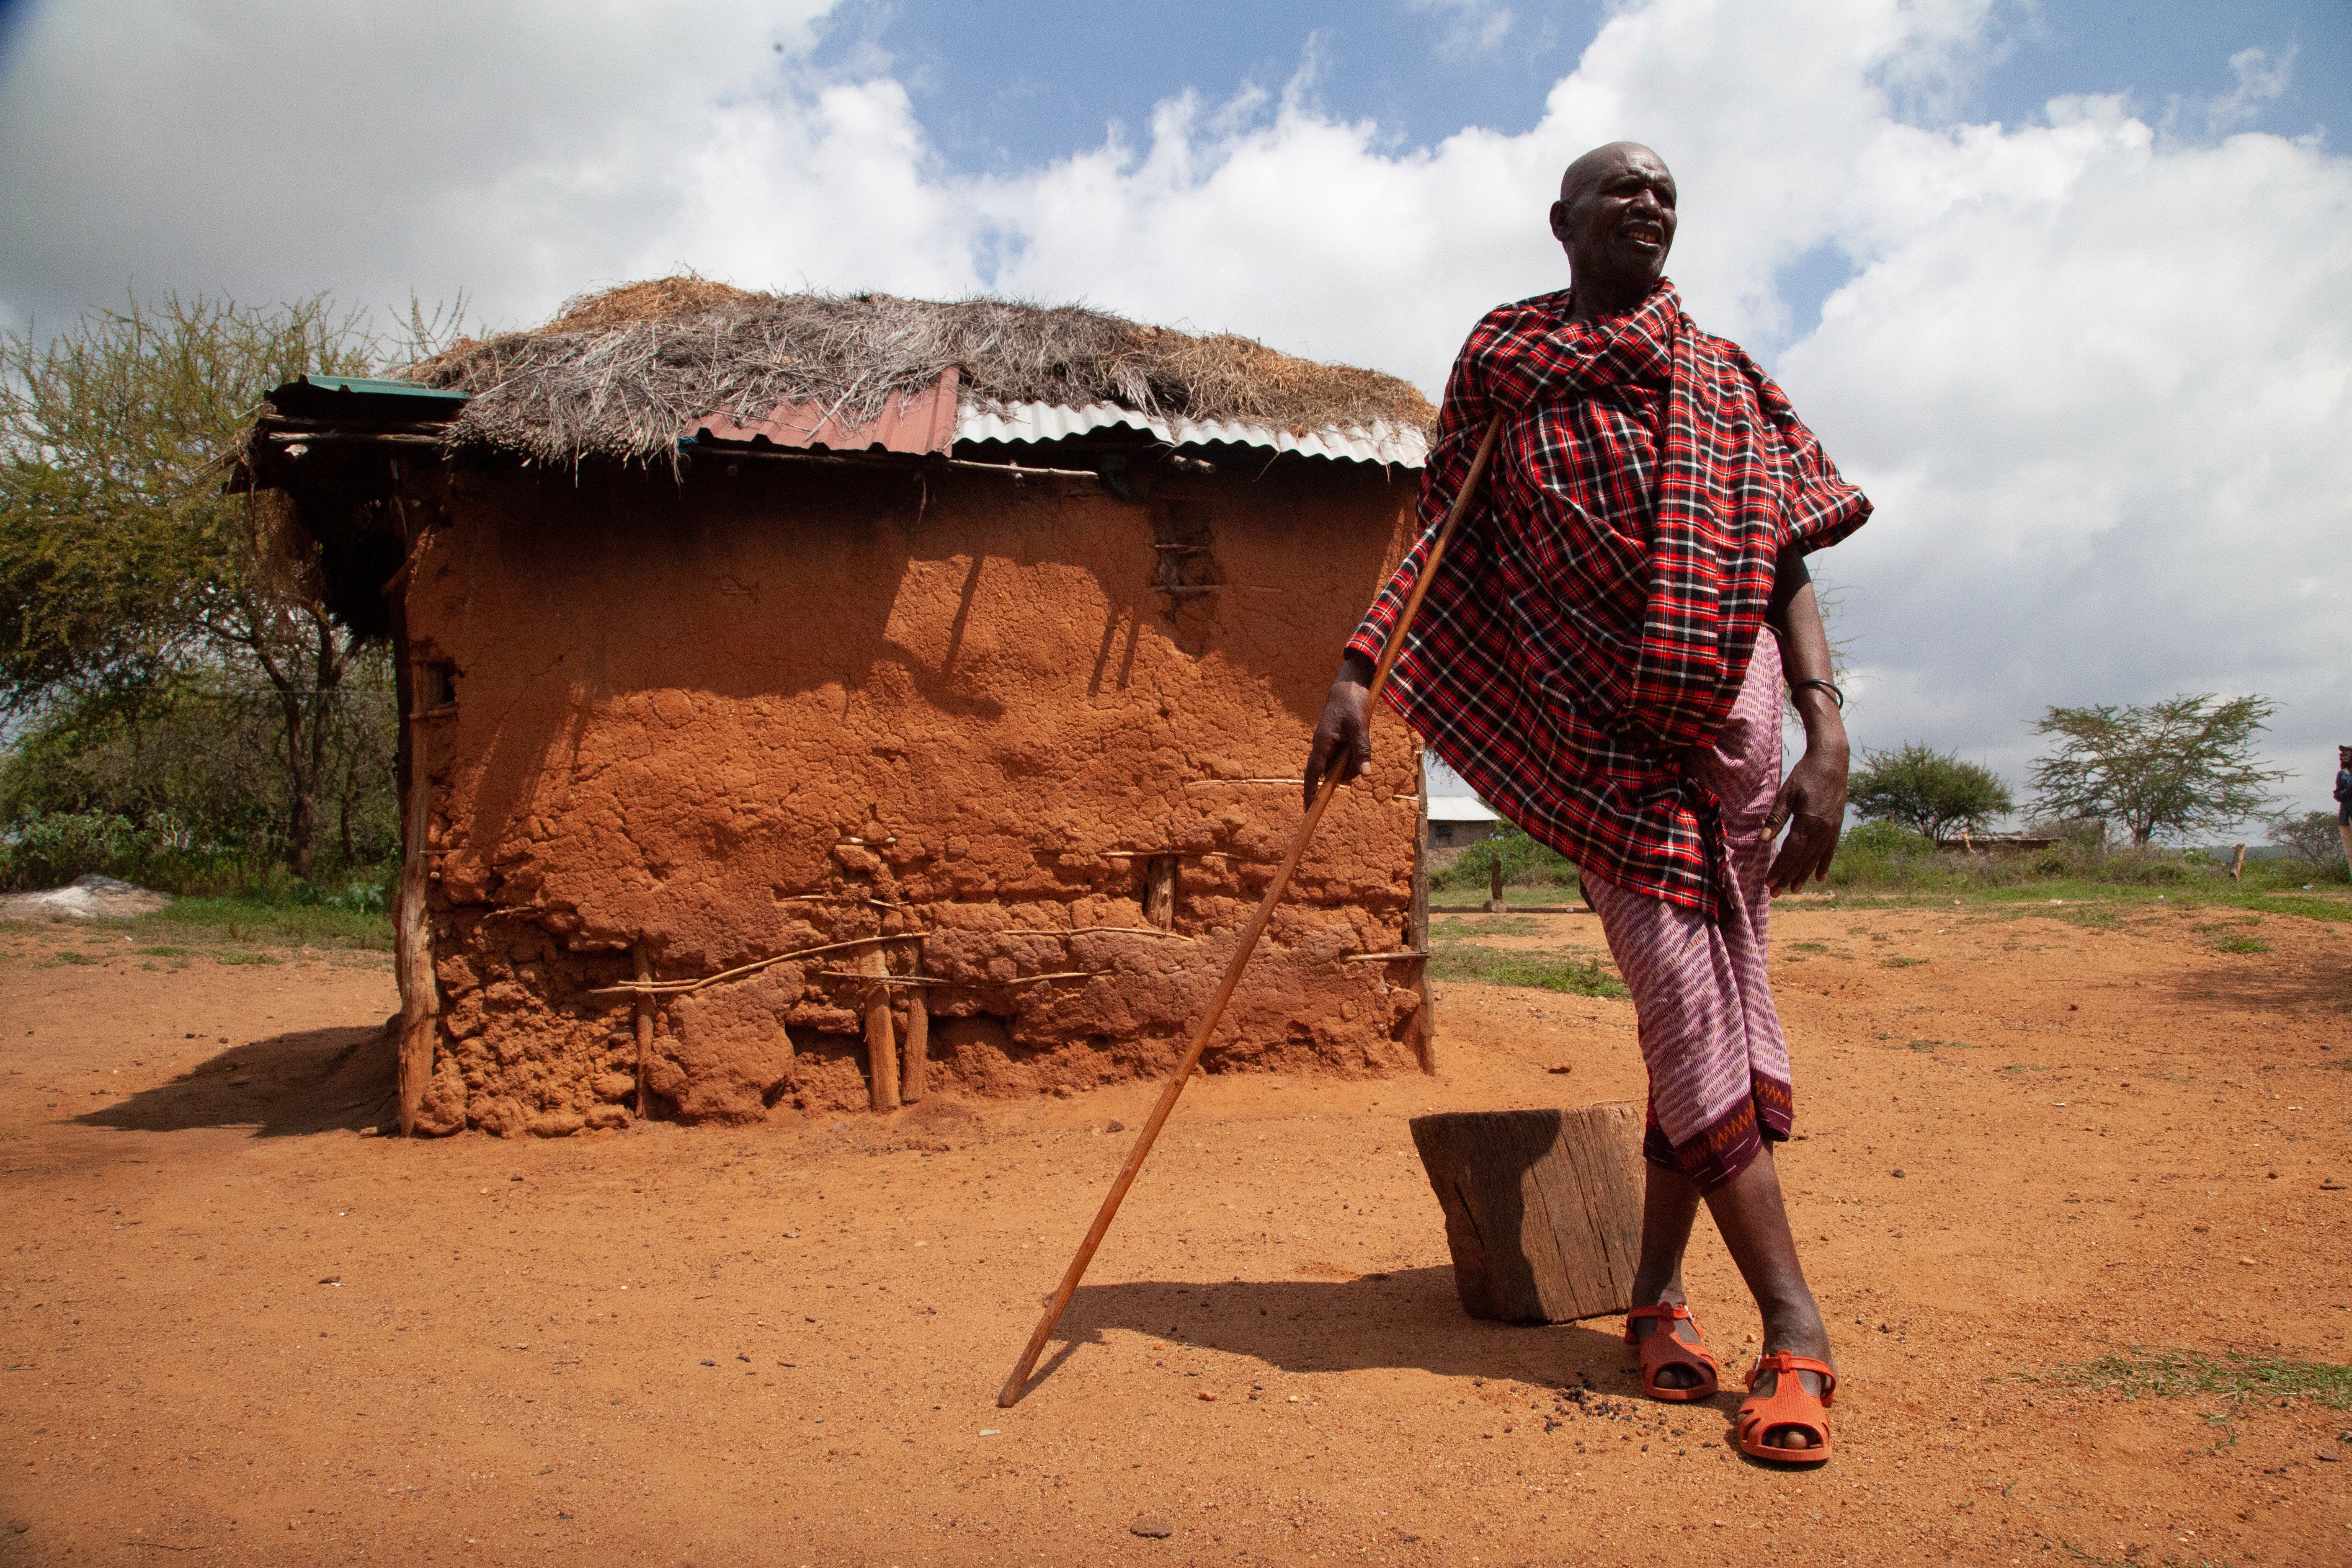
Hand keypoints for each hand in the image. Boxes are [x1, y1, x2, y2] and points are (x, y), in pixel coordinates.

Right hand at [1302, 652, 1375, 809]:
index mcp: (1322, 744)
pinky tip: (1359, 739)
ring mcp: (1328, 742)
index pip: (1312, 775)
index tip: (1309, 809)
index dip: (1311, 792)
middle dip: (1346, 772)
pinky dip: (1352, 753)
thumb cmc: (1352, 703)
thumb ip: (1362, 751)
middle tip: (1361, 758)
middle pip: (1330, 772)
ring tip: (1361, 739)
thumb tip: (1365, 774)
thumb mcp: (1360, 727)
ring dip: (1351, 760)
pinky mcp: (1335, 738)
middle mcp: (1321, 746)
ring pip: (1338, 763)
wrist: (1349, 683)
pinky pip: (1342, 754)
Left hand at [1764, 741, 1847, 893]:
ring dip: (1804, 874)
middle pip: (1803, 859)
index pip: (1792, 852)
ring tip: (1795, 889)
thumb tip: (1765, 841)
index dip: (1780, 869)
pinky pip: (1830, 849)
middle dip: (1789, 877)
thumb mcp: (1787, 794)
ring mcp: (1832, 828)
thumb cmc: (1805, 775)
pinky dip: (1824, 864)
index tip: (1769, 882)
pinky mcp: (1837, 825)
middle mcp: (1823, 829)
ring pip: (1816, 858)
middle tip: (1776, 892)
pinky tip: (1820, 877)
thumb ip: (1776, 818)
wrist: (1832, 762)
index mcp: (1809, 822)